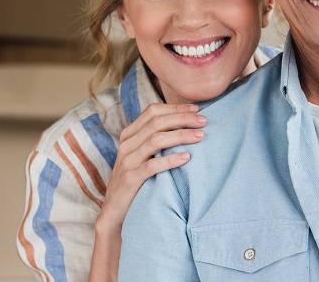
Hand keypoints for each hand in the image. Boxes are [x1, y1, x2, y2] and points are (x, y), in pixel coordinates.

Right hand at [95, 103, 204, 233]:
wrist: (115, 212)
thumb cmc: (136, 181)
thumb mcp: (142, 156)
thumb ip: (156, 140)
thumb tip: (187, 125)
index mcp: (129, 135)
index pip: (152, 111)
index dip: (175, 108)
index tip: (196, 109)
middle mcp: (127, 144)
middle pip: (156, 122)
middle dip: (182, 119)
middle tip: (203, 121)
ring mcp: (127, 161)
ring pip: (155, 140)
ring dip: (181, 135)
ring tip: (200, 136)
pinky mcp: (130, 179)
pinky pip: (152, 165)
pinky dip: (170, 159)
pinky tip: (187, 158)